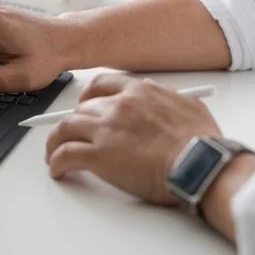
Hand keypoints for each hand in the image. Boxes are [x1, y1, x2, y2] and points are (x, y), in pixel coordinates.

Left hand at [45, 74, 221, 204]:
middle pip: (80, 110)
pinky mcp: (98, 155)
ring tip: (53, 155)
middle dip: (72, 124)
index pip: (101, 85)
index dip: (87, 96)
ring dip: (55, 142)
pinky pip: (65, 155)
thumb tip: (156, 95)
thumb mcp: (188, 107)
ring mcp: (106, 130)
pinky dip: (56, 162)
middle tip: (69, 137)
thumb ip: (166, 99)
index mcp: (139, 93)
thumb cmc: (201, 144)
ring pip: (64, 129)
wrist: (201, 165)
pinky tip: (57, 170)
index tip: (83, 105)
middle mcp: (118, 107)